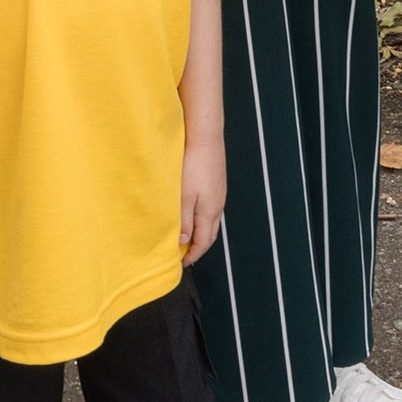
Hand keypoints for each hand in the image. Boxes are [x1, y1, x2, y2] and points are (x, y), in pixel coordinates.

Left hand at [180, 134, 227, 265]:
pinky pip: (211, 209)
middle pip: (210, 234)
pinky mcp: (217, 183)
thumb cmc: (192, 165)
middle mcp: (218, 205)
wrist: (206, 137)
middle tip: (183, 254)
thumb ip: (182, 221)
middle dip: (198, 247)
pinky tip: (191, 213)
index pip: (204, 242)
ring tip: (185, 235)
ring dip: (199, 232)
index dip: (193, 255)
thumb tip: (183, 242)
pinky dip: (201, 219)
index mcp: (209, 212)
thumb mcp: (183, 196)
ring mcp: (219, 194)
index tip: (182, 264)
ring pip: (211, 221)